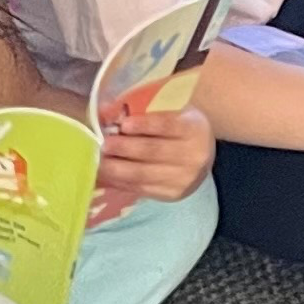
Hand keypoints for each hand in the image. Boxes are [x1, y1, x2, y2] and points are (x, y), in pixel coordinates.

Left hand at [89, 103, 213, 219]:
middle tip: (104, 144)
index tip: (123, 124)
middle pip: (154, 151)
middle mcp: (193, 155)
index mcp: (193, 128)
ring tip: (100, 161)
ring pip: (144, 174)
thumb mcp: (169, 111)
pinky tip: (106, 176)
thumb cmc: (179, 126)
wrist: (203, 154)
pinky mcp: (172, 194)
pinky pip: (142, 189)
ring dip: (118, 168)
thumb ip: (142, 109)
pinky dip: (121, 182)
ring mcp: (184, 179)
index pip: (167, 125)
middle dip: (125, 148)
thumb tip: (106, 111)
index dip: (145, 125)